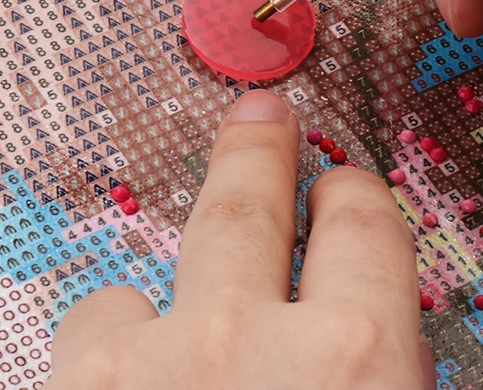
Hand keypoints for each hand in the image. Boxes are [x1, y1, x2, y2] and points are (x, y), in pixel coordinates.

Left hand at [46, 90, 431, 389]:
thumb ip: (385, 370)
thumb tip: (382, 347)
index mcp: (357, 360)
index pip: (364, 226)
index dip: (353, 200)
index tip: (341, 191)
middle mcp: (248, 346)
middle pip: (253, 204)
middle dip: (258, 152)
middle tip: (260, 118)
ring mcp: (150, 367)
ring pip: (158, 264)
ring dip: (180, 266)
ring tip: (189, 270)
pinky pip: (97, 327)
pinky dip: (118, 338)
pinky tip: (136, 365)